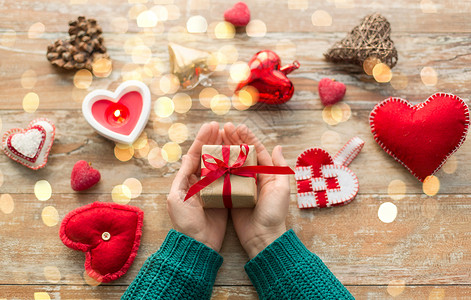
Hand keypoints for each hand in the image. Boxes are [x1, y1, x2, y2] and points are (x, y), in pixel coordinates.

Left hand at [167, 122, 227, 251]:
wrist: (198, 243)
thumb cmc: (185, 222)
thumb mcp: (177, 197)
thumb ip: (183, 177)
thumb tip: (188, 157)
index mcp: (187, 180)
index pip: (195, 154)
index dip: (202, 139)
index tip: (211, 126)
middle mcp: (201, 181)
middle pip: (208, 155)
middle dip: (214, 140)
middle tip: (223, 126)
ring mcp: (214, 188)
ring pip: (221, 164)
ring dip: (225, 149)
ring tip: (232, 136)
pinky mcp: (225, 196)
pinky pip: (230, 177)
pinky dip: (235, 165)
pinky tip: (240, 155)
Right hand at [222, 123, 289, 258]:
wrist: (262, 237)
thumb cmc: (274, 213)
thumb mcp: (281, 189)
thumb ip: (280, 168)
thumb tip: (278, 146)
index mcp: (266, 173)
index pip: (256, 150)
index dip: (247, 137)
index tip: (238, 126)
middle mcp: (252, 177)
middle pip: (242, 154)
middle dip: (233, 139)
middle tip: (223, 127)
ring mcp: (240, 185)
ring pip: (231, 163)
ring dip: (224, 150)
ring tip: (215, 137)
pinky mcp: (230, 195)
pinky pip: (222, 178)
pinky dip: (216, 167)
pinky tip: (209, 157)